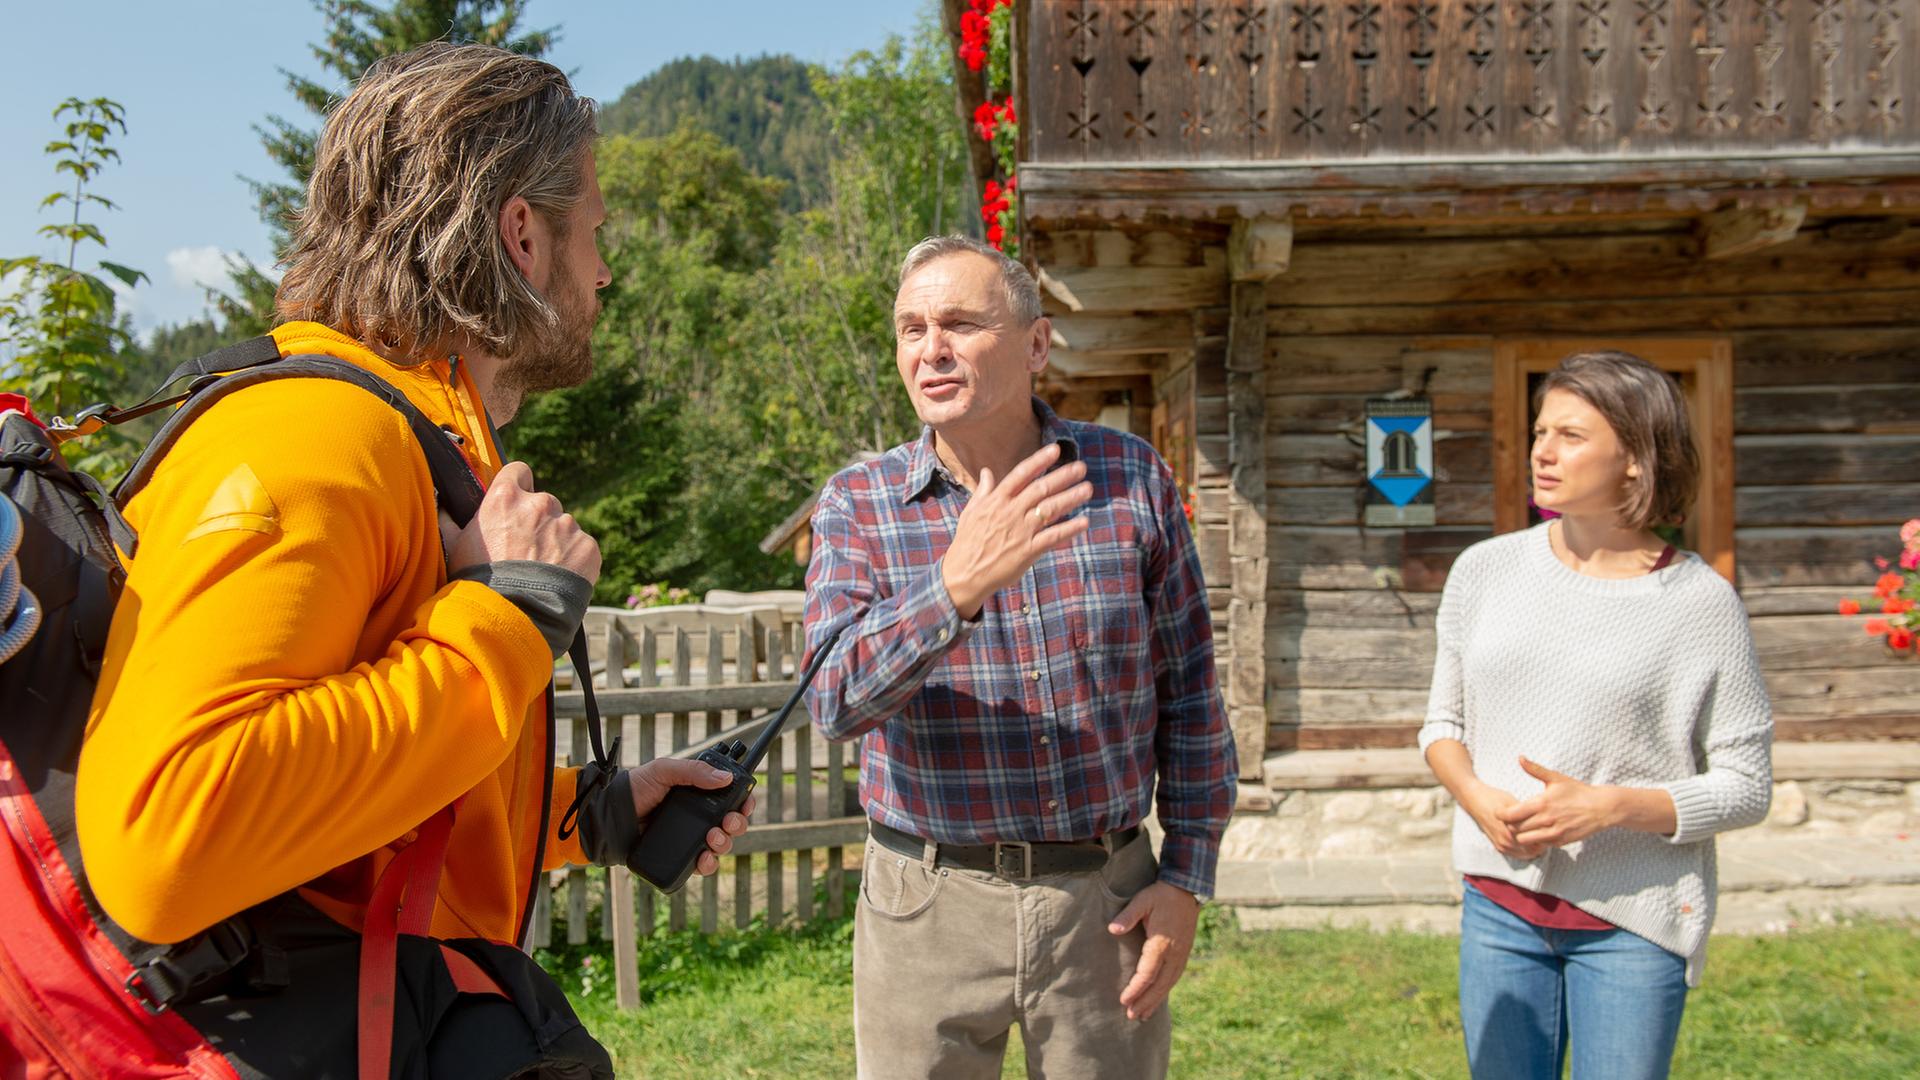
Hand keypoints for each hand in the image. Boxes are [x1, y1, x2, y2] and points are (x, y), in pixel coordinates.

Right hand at [446, 460, 600, 583]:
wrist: (513, 616)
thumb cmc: (478, 582)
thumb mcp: (454, 548)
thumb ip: (450, 522)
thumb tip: (441, 507)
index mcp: (505, 497)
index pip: (518, 472)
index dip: (518, 486)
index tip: (516, 503)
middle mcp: (540, 504)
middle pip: (543, 503)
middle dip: (537, 522)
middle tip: (525, 551)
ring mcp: (566, 525)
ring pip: (563, 527)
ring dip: (556, 542)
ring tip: (541, 572)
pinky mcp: (587, 547)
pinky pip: (581, 548)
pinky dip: (574, 561)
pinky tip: (558, 580)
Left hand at [628, 758, 755, 876]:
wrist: (609, 817)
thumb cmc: (635, 789)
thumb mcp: (664, 771)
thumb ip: (694, 771)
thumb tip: (726, 778)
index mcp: (699, 794)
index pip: (731, 799)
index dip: (744, 802)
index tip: (745, 804)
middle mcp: (698, 816)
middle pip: (732, 824)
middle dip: (737, 824)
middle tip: (727, 822)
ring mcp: (690, 837)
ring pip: (721, 846)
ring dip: (725, 843)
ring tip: (712, 839)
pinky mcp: (680, 856)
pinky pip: (702, 865)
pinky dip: (708, 864)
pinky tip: (704, 859)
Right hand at [942, 443, 1092, 617]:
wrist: (964, 573)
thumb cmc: (967, 542)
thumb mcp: (971, 512)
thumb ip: (983, 491)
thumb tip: (986, 471)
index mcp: (996, 501)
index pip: (1021, 474)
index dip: (1039, 461)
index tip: (1055, 450)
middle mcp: (1011, 512)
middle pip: (1041, 488)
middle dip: (1063, 476)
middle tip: (1081, 467)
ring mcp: (1021, 531)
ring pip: (1050, 509)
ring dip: (1071, 498)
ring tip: (1087, 489)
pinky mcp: (1028, 551)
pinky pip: (1053, 537)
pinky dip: (1069, 529)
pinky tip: (1084, 522)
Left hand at [1108, 882, 1198, 1020]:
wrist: (1186, 890)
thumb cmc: (1160, 895)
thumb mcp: (1143, 900)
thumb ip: (1128, 915)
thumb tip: (1112, 929)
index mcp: (1161, 943)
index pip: (1148, 973)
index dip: (1136, 989)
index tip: (1124, 1000)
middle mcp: (1174, 953)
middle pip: (1159, 985)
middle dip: (1145, 1002)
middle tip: (1131, 1016)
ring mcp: (1181, 955)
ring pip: (1168, 984)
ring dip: (1155, 1001)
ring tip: (1143, 1015)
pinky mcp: (1183, 954)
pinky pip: (1174, 978)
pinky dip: (1165, 992)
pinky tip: (1157, 999)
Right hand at [1459, 781, 1545, 860]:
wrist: (1474, 800)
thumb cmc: (1495, 798)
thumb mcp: (1513, 802)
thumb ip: (1528, 813)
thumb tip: (1546, 817)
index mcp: (1511, 830)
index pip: (1538, 840)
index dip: (1548, 835)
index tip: (1555, 828)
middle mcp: (1506, 841)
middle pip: (1535, 850)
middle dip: (1544, 843)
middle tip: (1553, 835)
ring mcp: (1502, 845)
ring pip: (1528, 854)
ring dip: (1536, 848)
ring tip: (1544, 838)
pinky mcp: (1499, 847)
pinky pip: (1518, 854)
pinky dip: (1527, 851)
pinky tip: (1532, 842)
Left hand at [1499, 757, 1619, 850]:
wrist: (1601, 808)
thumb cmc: (1577, 791)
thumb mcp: (1556, 778)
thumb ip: (1535, 769)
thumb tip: (1520, 758)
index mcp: (1541, 803)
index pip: (1510, 815)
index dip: (1501, 814)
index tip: (1502, 812)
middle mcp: (1545, 820)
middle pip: (1514, 829)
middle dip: (1509, 824)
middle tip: (1512, 819)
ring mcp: (1553, 833)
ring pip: (1524, 840)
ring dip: (1521, 834)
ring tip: (1524, 827)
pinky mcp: (1560, 842)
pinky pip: (1539, 845)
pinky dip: (1535, 840)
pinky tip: (1538, 831)